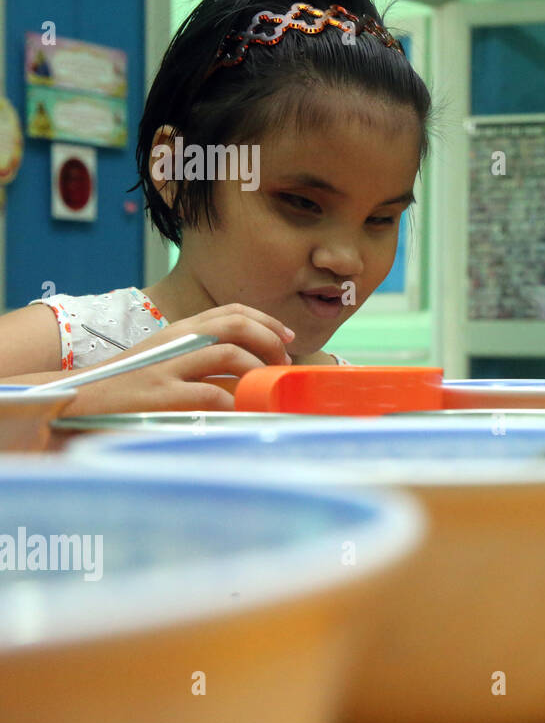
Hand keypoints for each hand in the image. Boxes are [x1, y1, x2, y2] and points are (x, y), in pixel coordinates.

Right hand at [66, 303, 295, 414]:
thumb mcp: (164, 359)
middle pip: (237, 326)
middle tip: (283, 365)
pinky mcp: (162, 394)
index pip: (232, 311)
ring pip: (230, 354)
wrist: (80, 401)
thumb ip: (198, 355)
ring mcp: (169, 366)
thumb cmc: (127, 385)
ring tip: (268, 386)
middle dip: (270, 343)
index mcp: (179, 330)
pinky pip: (212, 393)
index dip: (266, 321)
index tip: (286, 338)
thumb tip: (245, 367)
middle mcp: (176, 341)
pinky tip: (244, 411)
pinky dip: (235, 401)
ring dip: (259, 369)